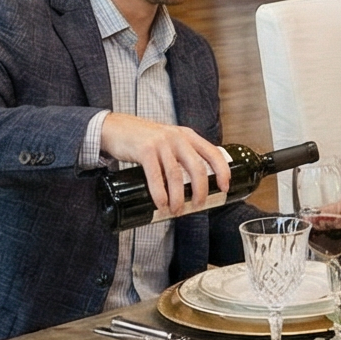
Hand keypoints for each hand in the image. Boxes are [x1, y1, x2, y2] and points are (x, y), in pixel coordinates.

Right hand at [99, 114, 231, 216]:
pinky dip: (160, 193)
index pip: (213, 152)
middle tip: (198, 205)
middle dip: (200, 190)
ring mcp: (161, 143)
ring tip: (177, 211)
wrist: (115, 128)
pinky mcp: (144, 150)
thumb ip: (181, 155)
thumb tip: (194, 184)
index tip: (225, 188)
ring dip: (179, 197)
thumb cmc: (144, 139)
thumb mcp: (168, 141)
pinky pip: (156, 175)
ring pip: (176, 175)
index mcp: (187, 136)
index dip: (222, 171)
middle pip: (197, 167)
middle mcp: (177, 137)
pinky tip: (161, 203)